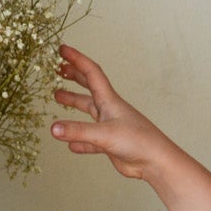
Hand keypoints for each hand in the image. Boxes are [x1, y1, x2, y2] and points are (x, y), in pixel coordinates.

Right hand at [49, 44, 176, 181]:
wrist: (156, 162)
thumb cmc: (138, 141)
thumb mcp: (104, 134)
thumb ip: (78, 131)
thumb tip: (53, 129)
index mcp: (109, 100)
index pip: (91, 72)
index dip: (76, 59)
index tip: (62, 49)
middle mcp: (110, 110)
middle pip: (89, 87)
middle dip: (74, 76)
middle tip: (58, 70)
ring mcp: (111, 126)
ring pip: (88, 111)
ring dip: (73, 103)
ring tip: (58, 97)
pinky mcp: (112, 144)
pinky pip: (91, 140)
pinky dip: (80, 140)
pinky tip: (71, 145)